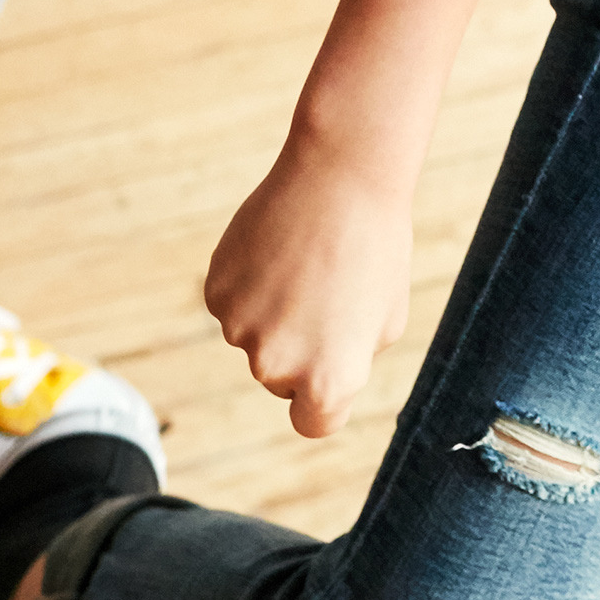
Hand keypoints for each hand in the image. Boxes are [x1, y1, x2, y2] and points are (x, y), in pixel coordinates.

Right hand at [206, 131, 419, 436]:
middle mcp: (276, 365)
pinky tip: (277, 250)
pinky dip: (249, 286)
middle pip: (282, 378)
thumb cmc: (376, 249)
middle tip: (326, 293)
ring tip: (305, 264)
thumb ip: (347, 362)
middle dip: (301, 347)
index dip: (322, 397)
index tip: (328, 370)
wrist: (341, 177)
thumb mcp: (384, 321)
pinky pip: (232, 305)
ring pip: (255, 338)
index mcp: (328, 381)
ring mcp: (239, 330)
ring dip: (275, 313)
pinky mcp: (215, 293)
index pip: (312, 422)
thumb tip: (314, 377)